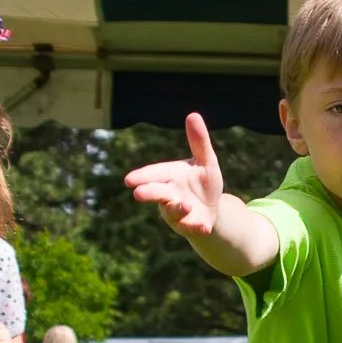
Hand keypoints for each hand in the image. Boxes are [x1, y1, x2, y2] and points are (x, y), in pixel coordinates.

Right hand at [124, 112, 225, 236]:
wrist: (213, 209)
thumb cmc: (204, 182)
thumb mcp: (206, 161)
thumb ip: (198, 142)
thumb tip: (193, 114)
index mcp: (170, 176)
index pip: (154, 174)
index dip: (142, 176)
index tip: (129, 180)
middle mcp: (169, 195)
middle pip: (156, 193)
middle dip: (148, 193)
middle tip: (138, 194)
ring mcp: (178, 213)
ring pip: (173, 211)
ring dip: (177, 209)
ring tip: (185, 205)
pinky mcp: (190, 226)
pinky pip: (191, 228)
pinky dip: (196, 227)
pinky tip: (205, 227)